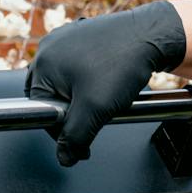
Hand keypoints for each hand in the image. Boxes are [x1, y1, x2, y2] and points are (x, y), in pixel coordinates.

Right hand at [26, 1, 185, 165]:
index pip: (40, 110)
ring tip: (104, 98)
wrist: (151, 35)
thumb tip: (64, 157)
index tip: (83, 136)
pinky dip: (89, 82)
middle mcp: (49, 47)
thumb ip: (74, 137)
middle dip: (71, 112)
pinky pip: (76, 68)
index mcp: (43, 63)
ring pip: (65, 83)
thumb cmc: (122, 64)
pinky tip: (106, 83)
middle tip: (95, 115)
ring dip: (81, 98)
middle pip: (50, 96)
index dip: (62, 130)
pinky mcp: (80, 37)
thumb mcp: (94, 109)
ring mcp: (64, 39)